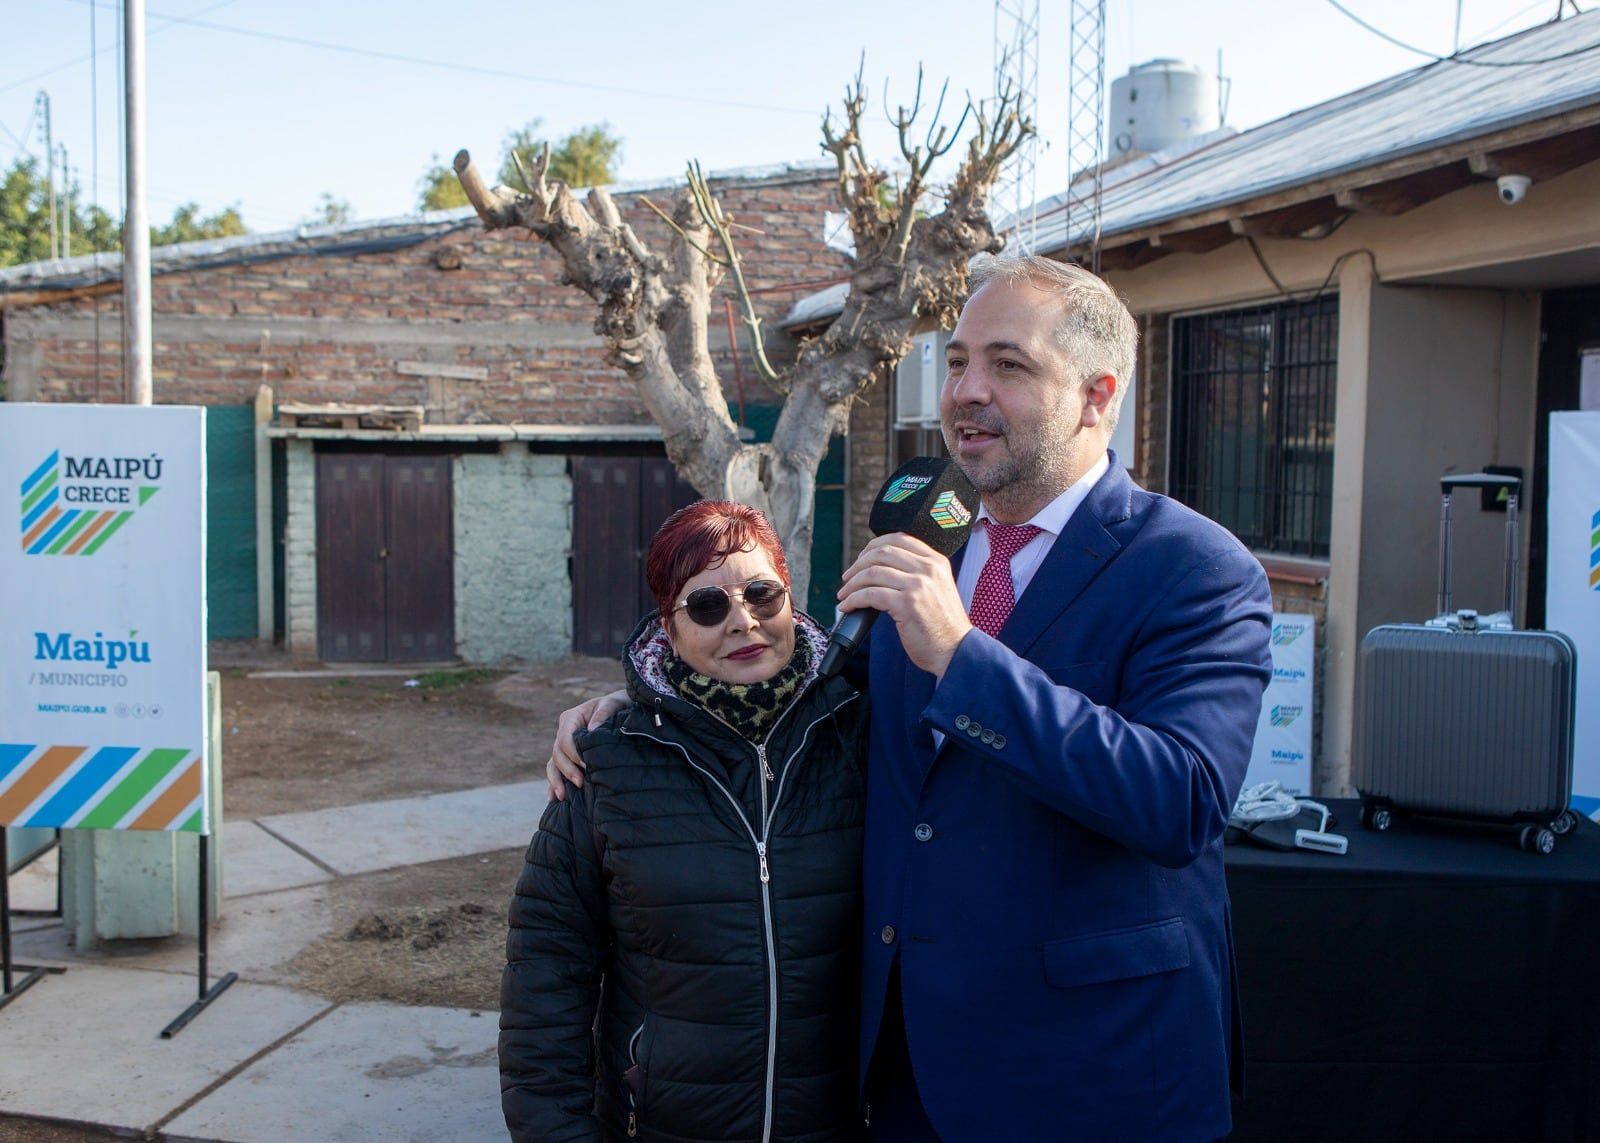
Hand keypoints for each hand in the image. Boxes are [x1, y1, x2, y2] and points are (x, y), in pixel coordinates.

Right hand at [546, 689, 627, 799]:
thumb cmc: (619, 705)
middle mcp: (565, 732)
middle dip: (567, 769)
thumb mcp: (613, 703)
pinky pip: (556, 770)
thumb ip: (604, 713)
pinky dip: (554, 783)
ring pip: (554, 764)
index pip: (565, 738)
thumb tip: (592, 730)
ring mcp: (565, 746)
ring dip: (556, 780)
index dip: (573, 753)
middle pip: (558, 753)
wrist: (624, 711)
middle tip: (581, 783)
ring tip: (562, 796)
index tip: (587, 765)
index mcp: (572, 717)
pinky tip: (554, 799)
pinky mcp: (569, 757)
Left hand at [837, 533, 971, 678]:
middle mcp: (928, 569)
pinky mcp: (907, 604)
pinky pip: (870, 594)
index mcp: (936, 561)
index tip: (861, 559)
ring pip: (872, 573)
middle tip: (848, 578)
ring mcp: (918, 586)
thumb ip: (918, 573)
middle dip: (858, 564)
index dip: (873, 546)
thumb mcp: (938, 588)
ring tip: (844, 594)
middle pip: (882, 552)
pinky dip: (854, 599)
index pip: (899, 538)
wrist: (955, 650)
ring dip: (852, 584)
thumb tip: (882, 567)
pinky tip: (848, 607)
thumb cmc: (943, 625)